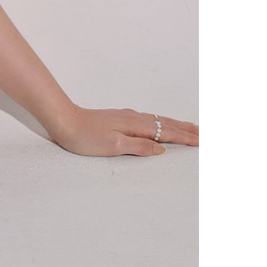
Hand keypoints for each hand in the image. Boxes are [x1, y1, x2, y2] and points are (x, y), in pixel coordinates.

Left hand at [49, 105, 198, 156]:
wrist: (63, 120)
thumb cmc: (85, 137)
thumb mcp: (114, 146)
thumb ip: (139, 147)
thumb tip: (162, 149)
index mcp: (134, 125)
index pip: (166, 132)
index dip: (185, 137)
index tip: (203, 141)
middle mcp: (132, 118)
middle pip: (164, 123)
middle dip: (185, 128)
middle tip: (204, 133)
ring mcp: (125, 117)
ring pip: (156, 120)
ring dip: (174, 125)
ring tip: (188, 128)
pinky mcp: (118, 119)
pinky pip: (147, 121)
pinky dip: (160, 124)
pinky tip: (159, 126)